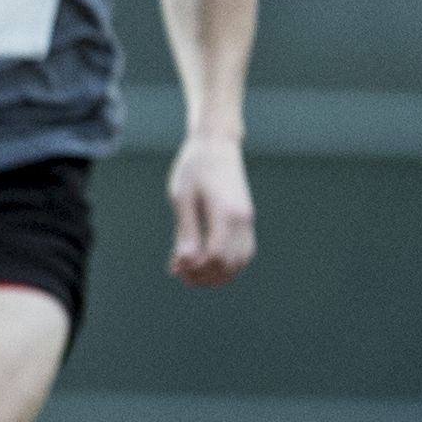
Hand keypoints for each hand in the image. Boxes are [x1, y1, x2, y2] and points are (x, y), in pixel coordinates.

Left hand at [168, 134, 255, 285]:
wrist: (217, 146)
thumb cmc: (195, 168)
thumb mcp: (182, 197)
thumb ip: (186, 230)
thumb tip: (184, 262)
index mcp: (226, 214)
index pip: (215, 256)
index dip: (195, 268)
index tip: (174, 267)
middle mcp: (243, 221)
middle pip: (228, 264)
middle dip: (203, 275)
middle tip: (177, 273)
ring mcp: (248, 221)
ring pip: (239, 262)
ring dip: (216, 274)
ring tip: (190, 274)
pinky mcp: (246, 221)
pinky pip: (242, 252)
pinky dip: (226, 264)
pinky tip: (204, 265)